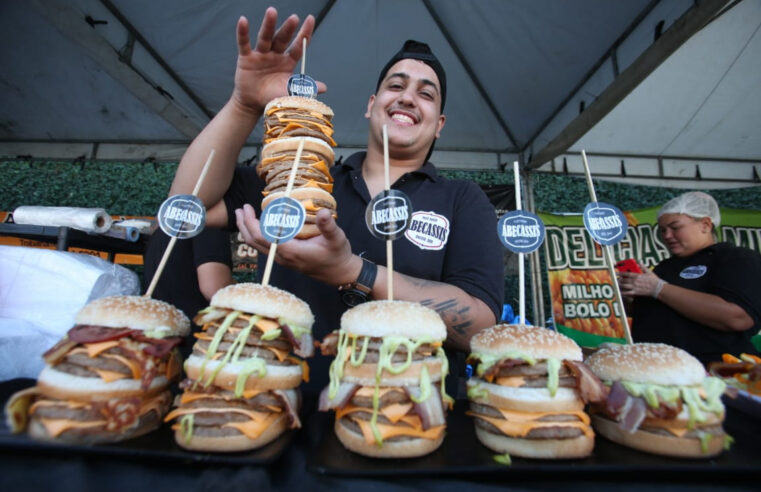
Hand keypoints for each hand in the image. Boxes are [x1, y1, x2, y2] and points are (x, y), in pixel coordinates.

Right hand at [232, 8, 326, 115]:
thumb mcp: (291, 93)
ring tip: (272, 12)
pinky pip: (244, 44)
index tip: (311, 19)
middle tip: (294, 18)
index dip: (304, 33)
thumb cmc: (273, 97)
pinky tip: (243, 21)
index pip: (298, 46)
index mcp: (288, 62)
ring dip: (269, 25)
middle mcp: (275, 55)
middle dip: (288, 29)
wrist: (253, 104)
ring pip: (265, 37)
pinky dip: (243, 33)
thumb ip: (305, 88)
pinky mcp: (246, 58)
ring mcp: (261, 55)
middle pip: (282, 39)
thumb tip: (324, 88)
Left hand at [235, 205, 358, 285]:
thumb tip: (322, 211)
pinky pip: (264, 247)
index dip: (251, 222)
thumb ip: (328, 225)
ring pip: (257, 246)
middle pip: (254, 241)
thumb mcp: (337, 238)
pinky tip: (259, 226)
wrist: (339, 273)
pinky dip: (257, 235)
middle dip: (244, 225)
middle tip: (241, 208)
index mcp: (290, 250)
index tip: (247, 208)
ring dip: (248, 231)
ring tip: (244, 215)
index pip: (262, 237)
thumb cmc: (337, 255)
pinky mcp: (285, 259)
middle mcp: (282, 256)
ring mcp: (282, 259)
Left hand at [618, 262, 660, 297]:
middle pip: (624, 280)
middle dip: (619, 280)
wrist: (658, 288)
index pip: (626, 273)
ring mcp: (635, 287)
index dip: (620, 273)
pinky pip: (627, 293)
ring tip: (618, 285)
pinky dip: (623, 293)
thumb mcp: (649, 272)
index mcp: (637, 275)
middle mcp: (634, 281)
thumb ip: (643, 267)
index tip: (616, 273)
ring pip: (624, 286)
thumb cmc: (654, 280)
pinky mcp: (636, 292)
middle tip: (617, 280)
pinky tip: (621, 292)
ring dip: (620, 285)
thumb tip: (640, 263)